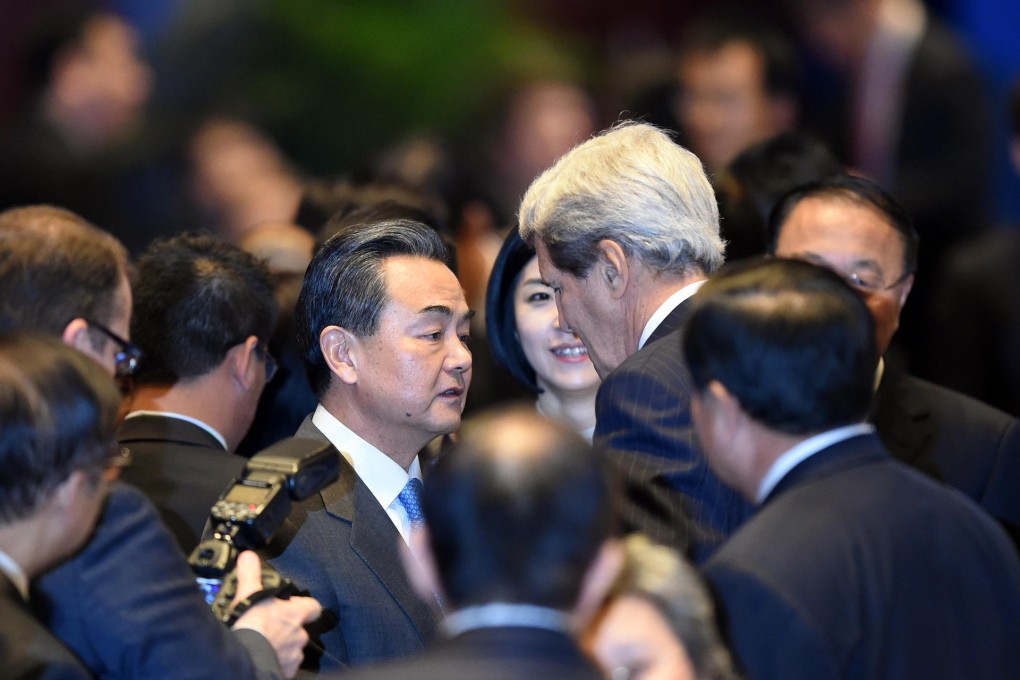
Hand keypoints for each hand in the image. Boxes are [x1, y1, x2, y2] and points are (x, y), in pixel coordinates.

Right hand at [229, 550, 321, 678]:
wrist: (245, 659)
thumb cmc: (250, 626)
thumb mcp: (248, 593)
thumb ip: (250, 574)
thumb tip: (248, 557)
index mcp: (295, 614)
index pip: (313, 607)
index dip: (306, 606)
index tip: (297, 606)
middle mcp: (299, 635)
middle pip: (300, 629)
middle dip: (287, 629)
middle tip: (269, 627)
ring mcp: (294, 655)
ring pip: (292, 649)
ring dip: (281, 646)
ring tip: (264, 644)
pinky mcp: (286, 671)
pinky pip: (285, 666)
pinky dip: (276, 662)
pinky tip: (263, 659)